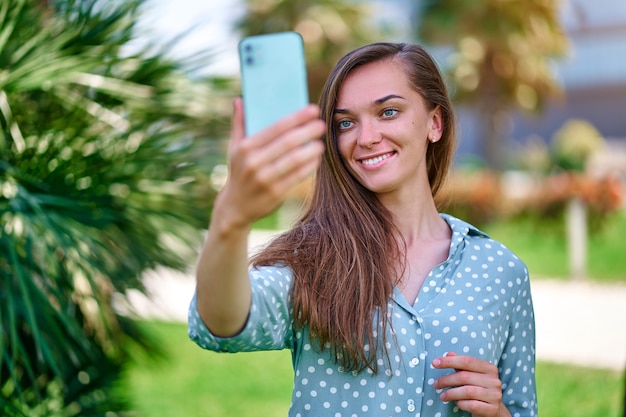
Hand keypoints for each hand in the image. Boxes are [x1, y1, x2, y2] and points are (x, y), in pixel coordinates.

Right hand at [215, 98, 324, 230]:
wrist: (235, 206)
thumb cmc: (239, 171)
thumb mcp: (233, 148)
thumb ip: (239, 123)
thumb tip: (239, 100)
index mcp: (246, 147)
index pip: (276, 128)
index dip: (297, 117)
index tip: (313, 110)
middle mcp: (254, 162)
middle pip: (288, 143)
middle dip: (308, 131)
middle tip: (321, 124)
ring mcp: (265, 179)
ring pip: (295, 160)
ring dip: (311, 150)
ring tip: (321, 143)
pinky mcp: (275, 193)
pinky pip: (297, 176)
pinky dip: (309, 166)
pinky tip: (316, 159)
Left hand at [433, 352, 510, 416]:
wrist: (494, 410)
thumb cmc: (479, 389)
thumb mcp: (472, 375)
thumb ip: (461, 365)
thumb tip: (449, 354)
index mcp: (489, 368)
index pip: (467, 361)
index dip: (449, 361)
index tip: (434, 363)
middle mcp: (494, 380)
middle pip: (464, 376)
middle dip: (446, 380)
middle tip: (436, 384)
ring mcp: (495, 395)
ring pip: (467, 391)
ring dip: (451, 393)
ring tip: (443, 396)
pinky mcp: (492, 409)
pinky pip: (471, 405)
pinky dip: (461, 404)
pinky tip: (457, 403)